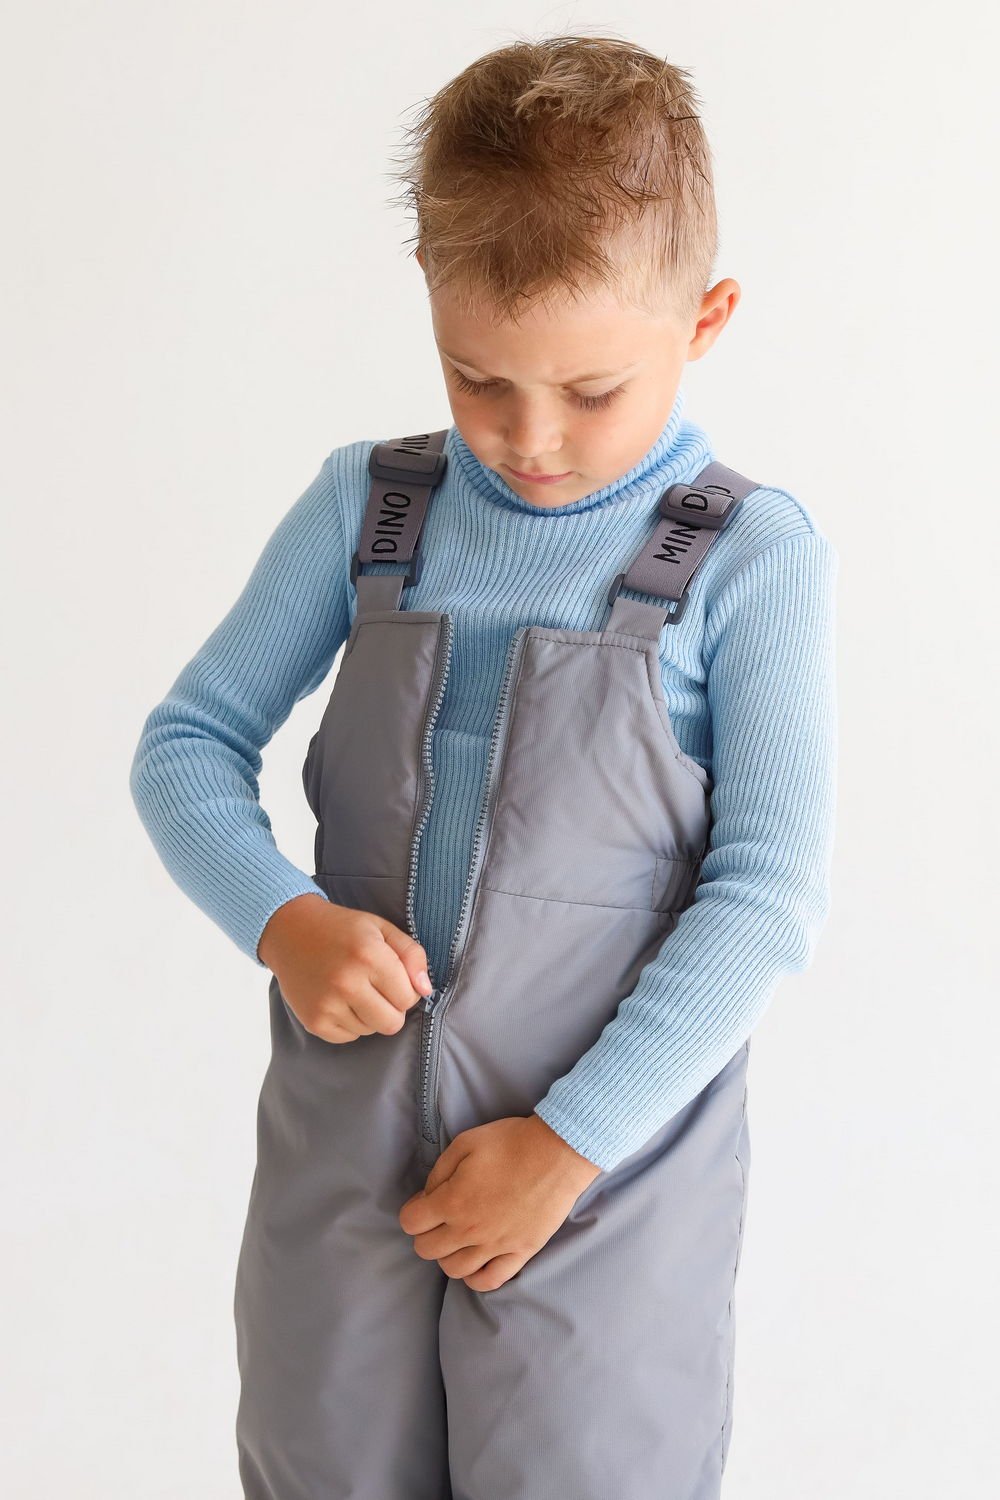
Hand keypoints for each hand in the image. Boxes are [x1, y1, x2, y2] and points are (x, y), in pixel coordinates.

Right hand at [257, 893, 432, 1041]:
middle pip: (392, 1023)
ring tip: (354, 989)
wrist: (289, 931)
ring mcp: (327, 1005)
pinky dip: (349, 1022)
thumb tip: (425, 990)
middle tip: (378, 988)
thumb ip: (412, 955)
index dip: (406, 989)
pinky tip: (339, 999)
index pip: (409, 998)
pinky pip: (348, 1037)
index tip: (393, 977)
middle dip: (392, 1008)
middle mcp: (347, 983)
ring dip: (369, 1015)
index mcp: (369, 956)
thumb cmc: (342, 929)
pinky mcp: (314, 1021)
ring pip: (371, 1031)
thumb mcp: (381, 929)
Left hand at [398, 1115, 602, 1290]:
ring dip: (448, 1255)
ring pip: (454, 1270)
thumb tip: (428, 1196)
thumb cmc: (510, 1143)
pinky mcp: (520, 1252)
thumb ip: (438, 1173)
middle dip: (426, 1233)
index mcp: (452, 1202)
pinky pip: (490, 1280)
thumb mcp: (464, 1143)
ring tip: (458, 1239)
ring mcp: (495, 1245)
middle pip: (427, 1250)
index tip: (424, 1202)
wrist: (557, 1153)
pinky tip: (477, 1262)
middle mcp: (469, 1230)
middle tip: (440, 1218)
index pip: (411, 1222)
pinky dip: (476, 1277)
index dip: (413, 1210)